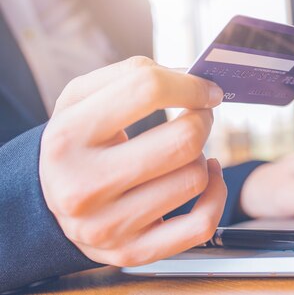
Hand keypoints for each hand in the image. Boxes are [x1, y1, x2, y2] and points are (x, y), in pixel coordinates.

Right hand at [40, 56, 226, 266]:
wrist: (46, 202)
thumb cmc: (77, 141)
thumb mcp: (82, 99)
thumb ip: (132, 74)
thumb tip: (193, 78)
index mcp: (70, 136)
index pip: (147, 89)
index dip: (190, 84)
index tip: (207, 89)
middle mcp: (84, 185)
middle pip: (183, 140)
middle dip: (203, 120)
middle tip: (200, 115)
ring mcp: (109, 225)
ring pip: (195, 178)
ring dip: (201, 157)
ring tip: (184, 152)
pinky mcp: (133, 251)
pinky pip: (201, 224)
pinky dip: (216, 195)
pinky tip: (207, 178)